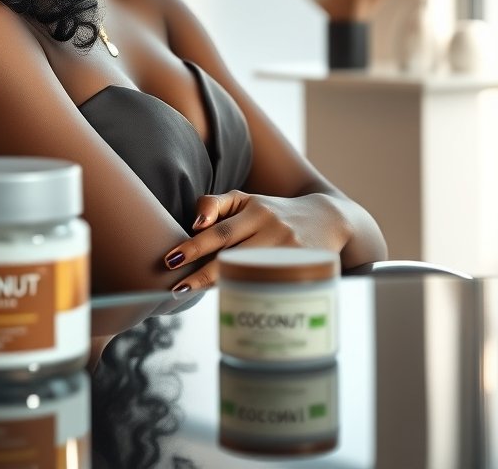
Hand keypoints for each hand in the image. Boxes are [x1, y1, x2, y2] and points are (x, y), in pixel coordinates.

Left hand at [163, 190, 347, 293]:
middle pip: (231, 252)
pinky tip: (233, 299)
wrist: (327, 218)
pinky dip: (250, 291)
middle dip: (201, 272)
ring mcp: (287, 249)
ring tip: (193, 294)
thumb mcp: (246, 198)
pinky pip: (270, 282)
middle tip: (177, 287)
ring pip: (249, 270)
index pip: (219, 230)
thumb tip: (195, 224)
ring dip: (220, 284)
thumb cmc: (273, 211)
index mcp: (254, 208)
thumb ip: (215, 205)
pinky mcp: (302, 266)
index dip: (195, 245)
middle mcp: (271, 226)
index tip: (170, 259)